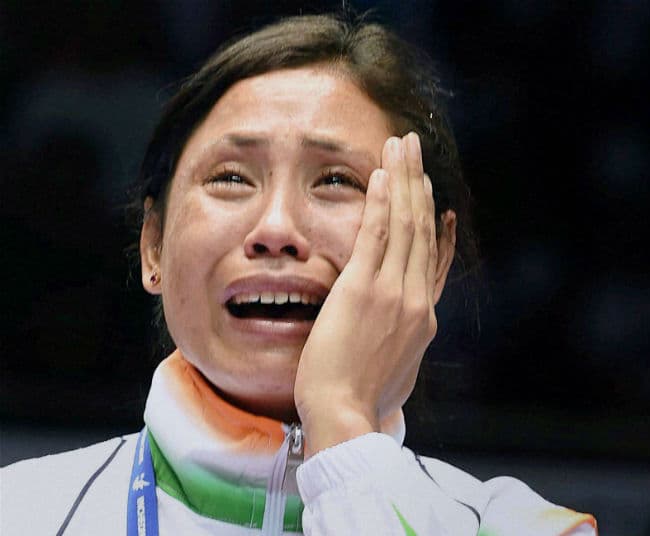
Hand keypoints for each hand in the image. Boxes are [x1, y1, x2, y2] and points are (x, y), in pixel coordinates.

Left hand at [294, 132, 455, 457]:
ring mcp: (393, 291)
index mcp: (423, 317)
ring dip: (403, 180)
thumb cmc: (364, 399)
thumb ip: (403, 342)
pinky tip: (381, 174)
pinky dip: (381, 202)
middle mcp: (416, 298)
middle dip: (418, 184)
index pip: (435, 260)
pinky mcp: (363, 289)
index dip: (438, 226)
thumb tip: (402, 337)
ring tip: (401, 146)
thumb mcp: (398, 370)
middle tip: (415, 150)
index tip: (438, 203)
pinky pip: (377, 235)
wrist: (345, 416)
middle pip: (422, 229)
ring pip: (405, 224)